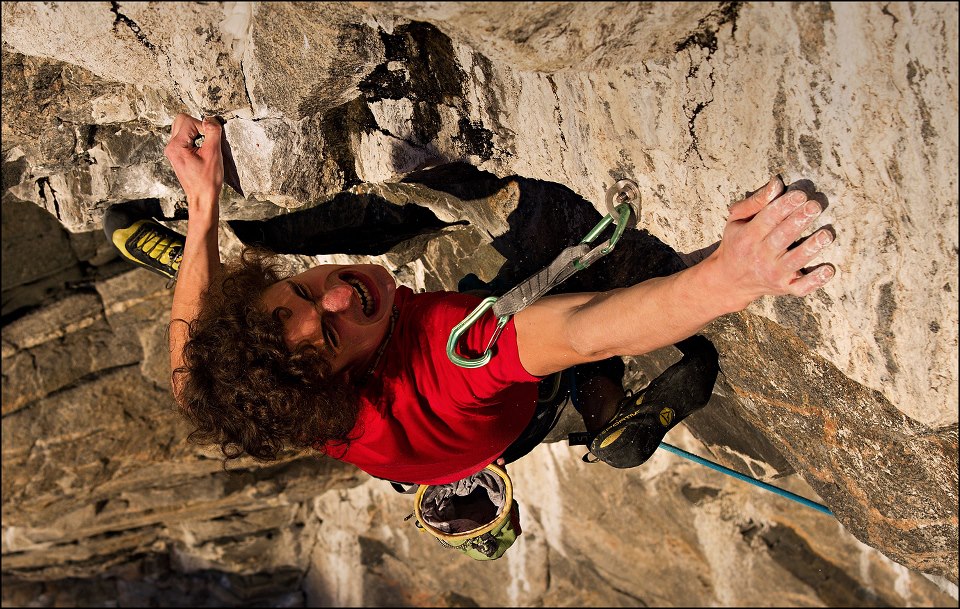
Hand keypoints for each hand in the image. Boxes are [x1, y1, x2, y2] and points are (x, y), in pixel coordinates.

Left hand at [164, 113, 223, 205]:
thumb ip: (212, 132)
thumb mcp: (213, 153)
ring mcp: (173, 151)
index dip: (204, 126)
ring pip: (183, 128)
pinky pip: (184, 138)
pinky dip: (195, 138)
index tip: (213, 138)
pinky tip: (202, 149)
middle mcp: (171, 147)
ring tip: (205, 145)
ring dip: (196, 132)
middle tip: (208, 138)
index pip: (189, 121)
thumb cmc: (207, 181)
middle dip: (198, 125)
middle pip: (182, 120)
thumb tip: (211, 119)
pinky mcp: (178, 155)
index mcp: (176, 145)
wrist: (202, 198)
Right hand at [707, 176, 835, 311]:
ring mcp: (774, 274)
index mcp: (748, 237)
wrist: (729, 281)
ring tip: (826, 235)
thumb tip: (777, 184)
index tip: (800, 195)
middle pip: (782, 237)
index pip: (767, 219)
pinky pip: (801, 287)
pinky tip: (829, 270)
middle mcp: (761, 256)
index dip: (784, 206)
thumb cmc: (737, 243)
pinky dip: (815, 281)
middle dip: (799, 221)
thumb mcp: (737, 221)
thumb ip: (756, 202)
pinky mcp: (785, 287)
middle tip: (815, 206)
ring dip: (811, 248)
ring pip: (794, 261)